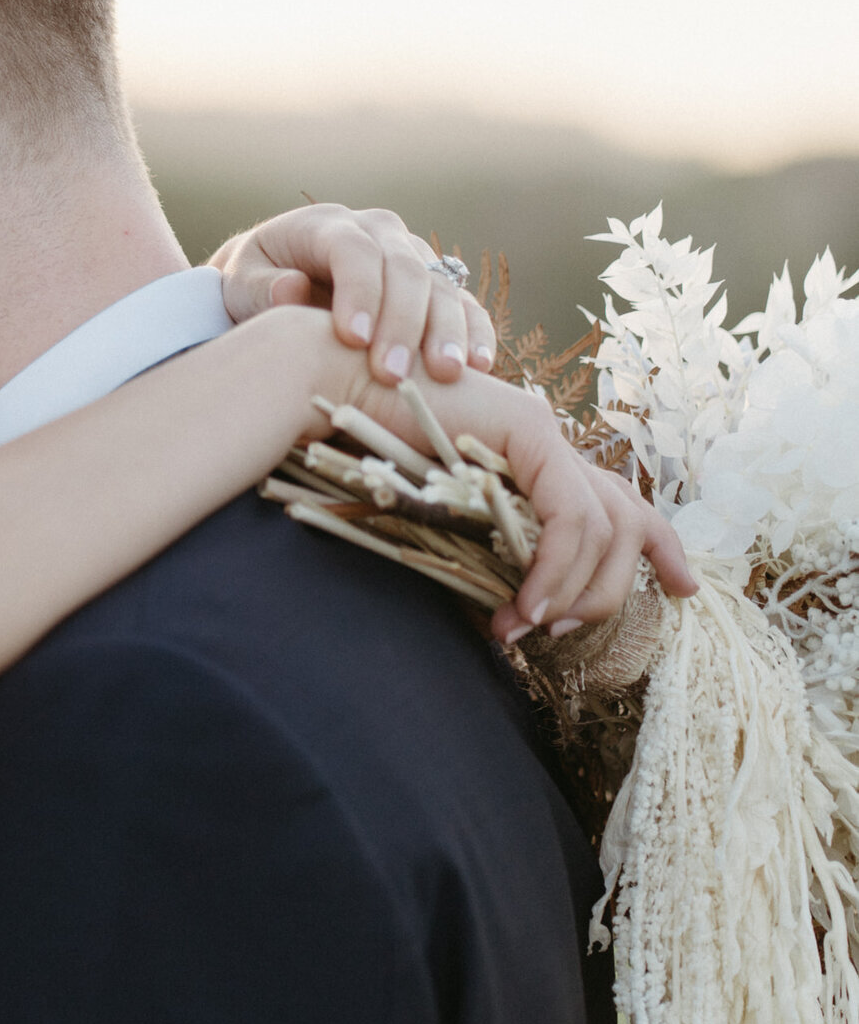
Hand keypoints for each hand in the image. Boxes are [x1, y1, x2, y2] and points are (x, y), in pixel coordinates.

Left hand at [215, 204, 496, 386]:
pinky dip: (474, 332)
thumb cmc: (250, 284)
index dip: (359, 292)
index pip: (354, 251)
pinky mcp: (433, 287)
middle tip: (391, 375)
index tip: (353, 339)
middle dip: (402, 323)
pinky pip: (463, 305)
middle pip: (404, 270)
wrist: (271, 282)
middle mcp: (378, 233)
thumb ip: (259, 287)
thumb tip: (292, 289)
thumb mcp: (237, 283)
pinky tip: (478, 365)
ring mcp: (411, 257)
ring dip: (446, 331)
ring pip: (440, 287)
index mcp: (327, 226)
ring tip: (446, 375)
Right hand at [334, 359, 697, 640]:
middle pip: (628, 521)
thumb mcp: (445, 513)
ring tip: (530, 625)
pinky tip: (524, 603)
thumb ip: (487, 545)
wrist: (335, 390)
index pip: (624, 503)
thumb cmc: (370, 453)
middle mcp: (553, 442)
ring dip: (575, 588)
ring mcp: (544, 431)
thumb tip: (516, 616)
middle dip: (614, 589)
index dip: (665, 549)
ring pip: (607, 524)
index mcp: (540, 458)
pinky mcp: (528, 431)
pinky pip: (569, 515)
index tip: (687, 591)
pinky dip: (554, 567)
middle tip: (563, 632)